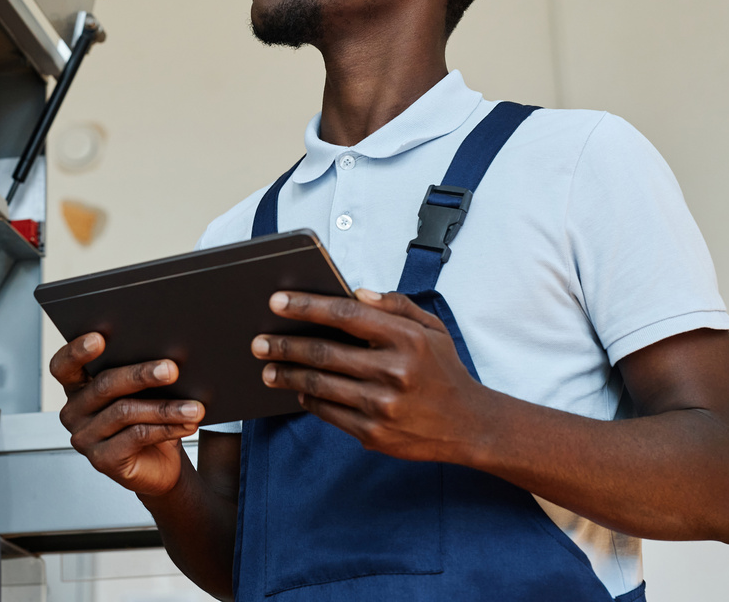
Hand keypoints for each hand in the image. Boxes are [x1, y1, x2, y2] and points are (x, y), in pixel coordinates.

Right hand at [50, 333, 204, 495]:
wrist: (160, 464)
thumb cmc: (149, 418)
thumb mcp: (143, 392)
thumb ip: (139, 373)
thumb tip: (165, 356)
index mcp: (77, 387)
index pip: (63, 366)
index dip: (77, 351)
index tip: (99, 338)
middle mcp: (74, 412)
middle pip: (104, 385)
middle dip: (141, 375)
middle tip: (172, 369)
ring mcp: (85, 438)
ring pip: (125, 412)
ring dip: (165, 407)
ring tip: (194, 406)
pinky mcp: (102, 460)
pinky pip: (136, 436)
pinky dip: (166, 428)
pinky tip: (186, 424)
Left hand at [252, 289, 488, 462]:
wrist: (470, 425)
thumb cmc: (444, 371)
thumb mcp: (431, 328)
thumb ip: (395, 305)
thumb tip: (355, 293)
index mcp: (407, 339)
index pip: (346, 315)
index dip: (307, 306)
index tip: (277, 301)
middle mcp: (394, 372)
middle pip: (324, 353)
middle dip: (284, 345)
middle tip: (258, 340)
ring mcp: (382, 406)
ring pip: (319, 385)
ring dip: (287, 374)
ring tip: (267, 367)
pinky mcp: (374, 434)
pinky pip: (328, 412)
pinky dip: (308, 399)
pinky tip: (297, 389)